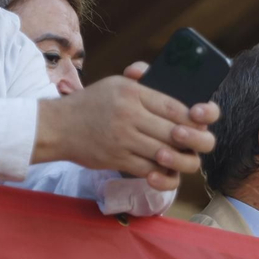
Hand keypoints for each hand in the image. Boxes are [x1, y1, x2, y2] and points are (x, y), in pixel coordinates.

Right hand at [33, 70, 219, 189]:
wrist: (56, 126)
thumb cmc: (90, 105)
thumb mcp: (115, 84)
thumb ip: (144, 84)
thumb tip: (173, 90)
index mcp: (132, 92)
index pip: (175, 107)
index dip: (196, 117)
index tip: (202, 122)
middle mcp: (129, 114)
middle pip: (177, 132)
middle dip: (194, 141)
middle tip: (194, 143)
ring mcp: (123, 139)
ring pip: (166, 155)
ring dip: (179, 160)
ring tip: (180, 158)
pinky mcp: (116, 159)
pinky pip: (148, 170)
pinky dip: (160, 174)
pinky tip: (163, 171)